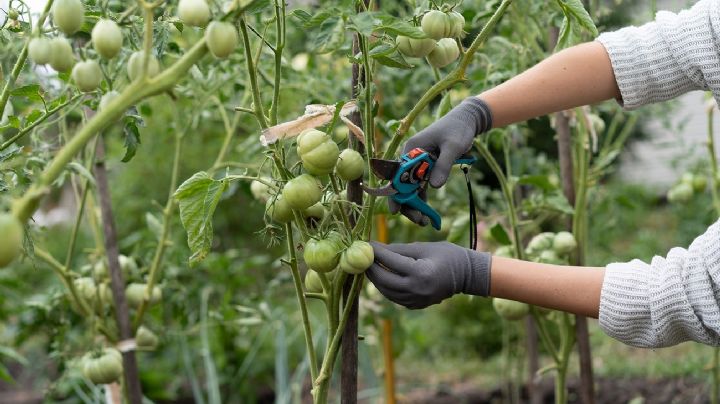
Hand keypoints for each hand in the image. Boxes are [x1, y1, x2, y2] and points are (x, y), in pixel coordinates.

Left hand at [366, 241, 491, 308]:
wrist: (466, 275)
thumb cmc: (446, 255)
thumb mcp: (423, 247)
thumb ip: (398, 249)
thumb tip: (376, 248)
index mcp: (420, 272)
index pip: (389, 261)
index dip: (375, 252)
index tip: (365, 243)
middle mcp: (416, 289)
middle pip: (383, 279)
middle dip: (370, 267)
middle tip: (362, 257)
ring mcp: (416, 300)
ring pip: (386, 291)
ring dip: (375, 279)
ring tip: (369, 266)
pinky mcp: (416, 305)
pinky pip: (394, 297)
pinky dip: (385, 287)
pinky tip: (381, 276)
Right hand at [390, 97, 492, 224]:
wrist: (466, 121)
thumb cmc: (458, 129)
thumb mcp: (453, 146)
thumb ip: (443, 165)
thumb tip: (434, 186)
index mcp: (411, 149)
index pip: (397, 175)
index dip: (395, 194)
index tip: (396, 211)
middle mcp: (410, 157)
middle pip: (403, 184)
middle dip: (408, 204)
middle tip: (419, 221)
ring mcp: (418, 163)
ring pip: (411, 188)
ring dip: (416, 205)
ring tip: (424, 222)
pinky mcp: (427, 168)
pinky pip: (421, 186)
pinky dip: (423, 199)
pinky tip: (427, 214)